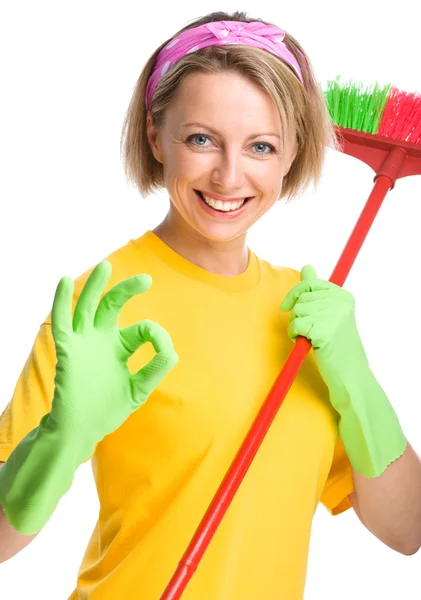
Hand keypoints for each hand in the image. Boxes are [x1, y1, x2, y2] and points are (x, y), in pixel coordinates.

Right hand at [47, 260, 177, 453]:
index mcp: (121, 348)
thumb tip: (171, 352)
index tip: (166, 351)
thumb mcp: (137, 390)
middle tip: (146, 280)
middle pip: (113, 305)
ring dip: (95, 285)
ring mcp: (84, 342)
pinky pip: (62, 320)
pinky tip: (65, 282)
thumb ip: (154, 371)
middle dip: (128, 290)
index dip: (158, 336)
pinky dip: (62, 301)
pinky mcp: (67, 349)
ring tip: (105, 266)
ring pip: (88, 305)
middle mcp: (102, 340)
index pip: (143, 329)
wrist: (79, 430)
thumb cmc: (107, 410)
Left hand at [279, 265, 369, 407]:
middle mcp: (340, 302)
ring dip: (296, 327)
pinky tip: (310, 344)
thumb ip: (317, 290)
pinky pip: (295, 326)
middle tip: (309, 331)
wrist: (349, 374)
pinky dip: (296, 336)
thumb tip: (307, 267)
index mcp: (343, 296)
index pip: (309, 283)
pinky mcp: (323, 330)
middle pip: (300, 298)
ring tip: (312, 338)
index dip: (294, 295)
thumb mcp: (330, 313)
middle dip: (297, 315)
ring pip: (296, 312)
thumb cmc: (337, 345)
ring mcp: (332, 315)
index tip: (286, 307)